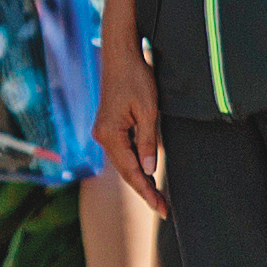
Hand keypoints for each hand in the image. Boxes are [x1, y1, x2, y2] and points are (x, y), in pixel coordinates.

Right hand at [95, 43, 168, 218]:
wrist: (120, 56)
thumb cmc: (136, 78)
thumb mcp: (148, 110)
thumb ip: (148, 141)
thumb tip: (149, 169)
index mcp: (109, 134)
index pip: (131, 171)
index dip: (148, 191)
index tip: (162, 209)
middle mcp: (102, 136)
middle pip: (125, 171)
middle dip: (145, 191)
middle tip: (164, 210)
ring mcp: (104, 131)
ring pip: (123, 163)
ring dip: (141, 179)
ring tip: (158, 197)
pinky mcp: (109, 126)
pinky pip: (123, 151)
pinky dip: (135, 165)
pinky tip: (147, 173)